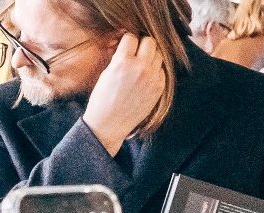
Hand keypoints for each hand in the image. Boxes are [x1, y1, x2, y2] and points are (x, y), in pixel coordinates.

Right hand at [83, 34, 167, 153]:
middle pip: (150, 41)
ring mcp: (152, 77)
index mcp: (122, 62)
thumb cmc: (102, 100)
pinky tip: (145, 78)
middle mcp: (139, 67)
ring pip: (159, 54)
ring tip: (142, 65)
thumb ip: (118, 58)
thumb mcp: (105, 74)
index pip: (131, 37)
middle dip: (142, 44)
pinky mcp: (159, 87)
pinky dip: (155, 71)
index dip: (127, 40)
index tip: (126, 45)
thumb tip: (127, 46)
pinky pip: (162, 70)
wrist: (108, 124)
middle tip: (136, 52)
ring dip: (151, 56)